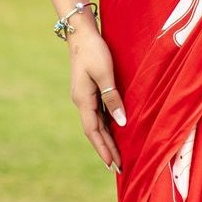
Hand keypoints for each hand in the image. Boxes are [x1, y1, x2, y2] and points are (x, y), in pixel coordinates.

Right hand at [69, 25, 125, 172]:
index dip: (103, 148)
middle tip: (118, 168)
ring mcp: (84, 96)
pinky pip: (98, 114)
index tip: (112, 164)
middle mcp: (81, 101)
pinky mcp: (89, 90)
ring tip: (116, 156)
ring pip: (96, 124)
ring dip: (106, 140)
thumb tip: (120, 122)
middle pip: (94, 131)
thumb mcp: (104, 73)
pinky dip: (106, 126)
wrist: (80, 33)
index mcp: (82, 99)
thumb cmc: (94, 50)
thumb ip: (112, 97)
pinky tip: (114, 132)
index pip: (93, 131)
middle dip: (106, 150)